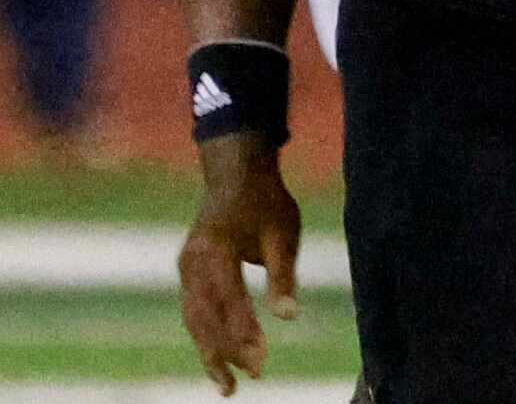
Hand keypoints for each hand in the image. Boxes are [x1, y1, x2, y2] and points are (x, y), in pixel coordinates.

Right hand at [178, 135, 299, 395]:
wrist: (236, 175)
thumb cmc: (266, 202)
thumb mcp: (283, 233)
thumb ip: (282, 275)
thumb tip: (287, 317)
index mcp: (216, 248)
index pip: (229, 300)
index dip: (243, 332)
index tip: (260, 360)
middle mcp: (192, 262)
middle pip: (204, 317)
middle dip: (224, 352)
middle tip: (246, 381)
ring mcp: (185, 268)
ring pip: (194, 320)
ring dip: (210, 353)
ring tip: (228, 386)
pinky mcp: (188, 272)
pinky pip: (194, 311)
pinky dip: (205, 336)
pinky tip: (220, 359)